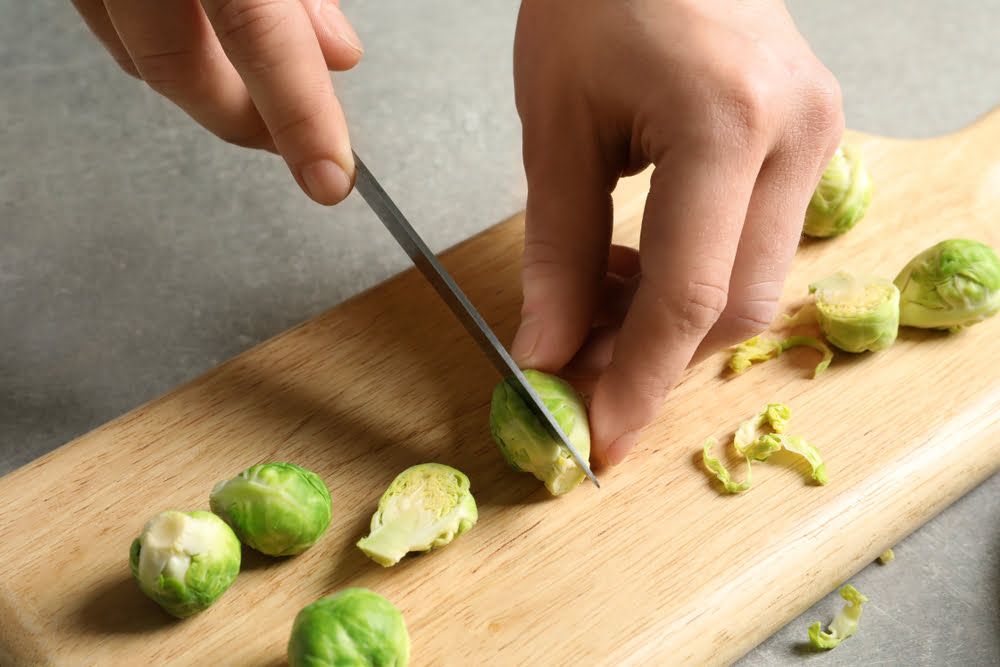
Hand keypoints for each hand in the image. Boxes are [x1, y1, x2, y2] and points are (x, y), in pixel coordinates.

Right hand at [72, 0, 362, 204]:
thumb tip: (339, 55)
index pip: (257, 35)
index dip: (299, 114)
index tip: (330, 177)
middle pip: (178, 65)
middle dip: (246, 119)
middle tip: (295, 140)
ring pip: (136, 55)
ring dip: (205, 86)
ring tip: (258, 92)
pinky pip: (111, 24)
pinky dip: (168, 48)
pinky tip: (210, 48)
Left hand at [511, 0, 842, 465]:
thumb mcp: (555, 126)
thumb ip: (555, 249)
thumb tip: (547, 350)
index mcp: (726, 124)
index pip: (688, 295)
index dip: (639, 380)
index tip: (599, 437)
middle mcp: (794, 135)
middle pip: (734, 306)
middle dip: (652, 357)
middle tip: (577, 371)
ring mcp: (814, 135)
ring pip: (753, 285)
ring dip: (669, 321)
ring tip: (591, 308)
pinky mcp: (805, 139)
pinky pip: (757, 245)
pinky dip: (693, 279)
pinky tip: (633, 267)